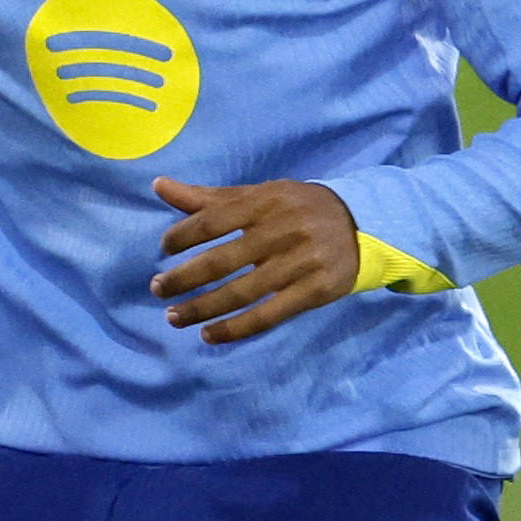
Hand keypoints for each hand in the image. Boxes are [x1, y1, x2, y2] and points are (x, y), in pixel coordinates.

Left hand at [150, 177, 360, 342]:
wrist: (362, 225)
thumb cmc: (298, 209)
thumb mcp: (259, 195)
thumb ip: (208, 197)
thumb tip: (158, 185)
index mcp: (264, 202)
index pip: (213, 221)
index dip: (183, 236)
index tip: (164, 249)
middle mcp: (280, 231)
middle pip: (221, 261)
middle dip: (183, 278)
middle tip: (157, 289)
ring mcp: (299, 263)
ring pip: (241, 293)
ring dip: (202, 309)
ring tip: (174, 318)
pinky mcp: (314, 291)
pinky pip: (268, 316)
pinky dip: (235, 329)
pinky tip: (209, 335)